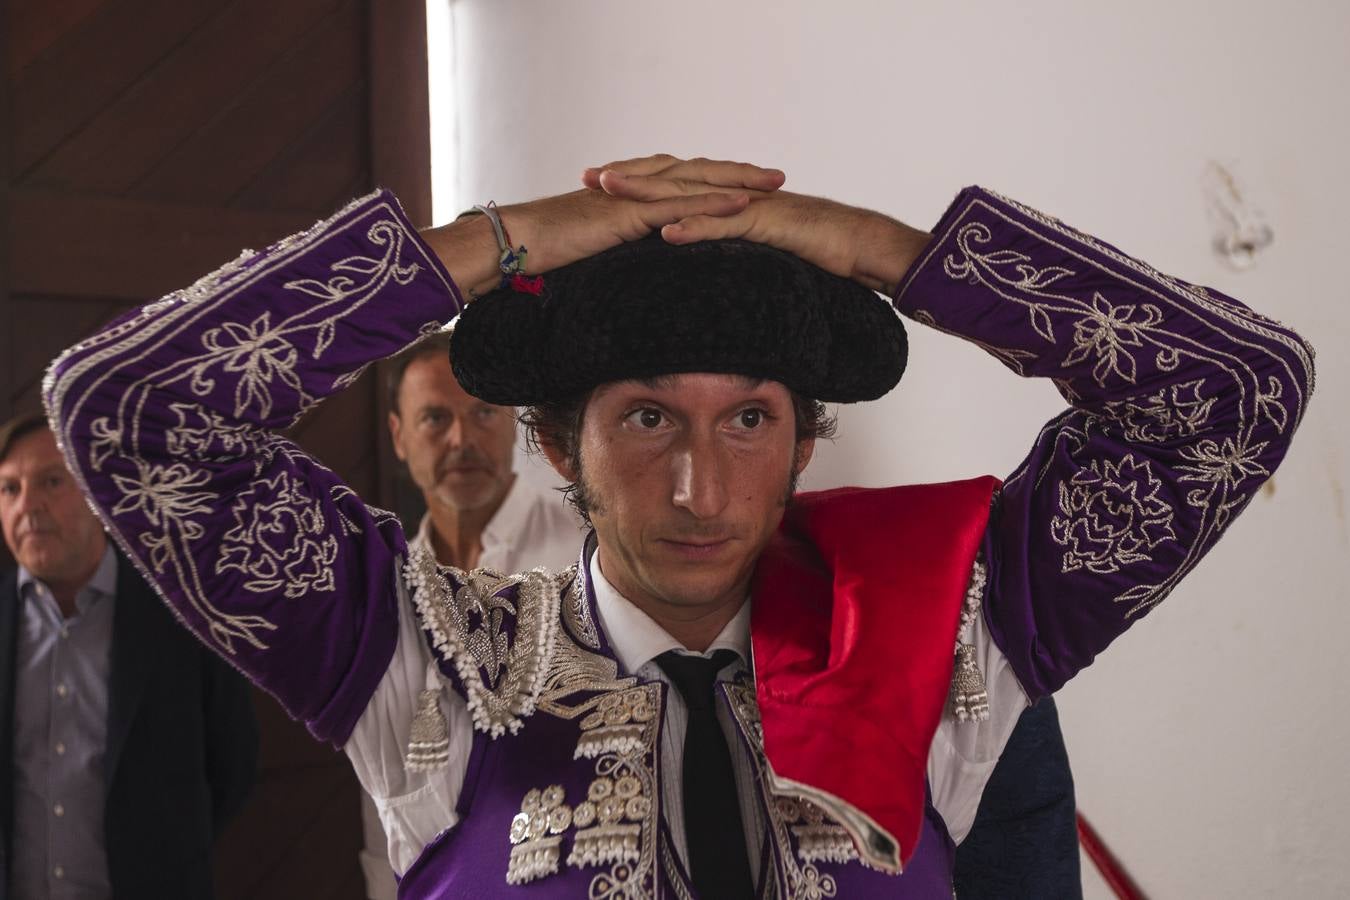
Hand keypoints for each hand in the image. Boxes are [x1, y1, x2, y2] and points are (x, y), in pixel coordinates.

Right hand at [425, 156, 782, 297]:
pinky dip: (712, 203)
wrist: (512, 241)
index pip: (680, 180)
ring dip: (737, 181)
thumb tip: (628, 268)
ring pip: (695, 182)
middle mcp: (634, 188)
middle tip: (778, 176)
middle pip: (697, 172)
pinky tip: (742, 205)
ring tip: (774, 184)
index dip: (715, 178)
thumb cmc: (540, 251)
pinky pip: (678, 206)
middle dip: (739, 172)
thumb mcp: (589, 250)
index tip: (749, 183)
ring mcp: (632, 198)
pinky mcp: (628, 214)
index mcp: (627, 194)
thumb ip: (612, 250)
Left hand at [584, 155, 931, 295]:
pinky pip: (727, 226)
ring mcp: (752, 207)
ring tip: (609, 191)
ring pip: (692, 196)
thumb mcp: (763, 254)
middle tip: (588, 175)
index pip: (677, 186)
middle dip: (629, 177)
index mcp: (732, 201)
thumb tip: (707, 265)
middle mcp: (736, 196)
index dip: (639, 182)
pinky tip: (666, 233)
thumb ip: (734, 251)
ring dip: (648, 193)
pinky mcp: (771, 224)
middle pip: (674, 181)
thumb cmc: (820, 253)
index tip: (600, 184)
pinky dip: (696, 228)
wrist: (866, 246)